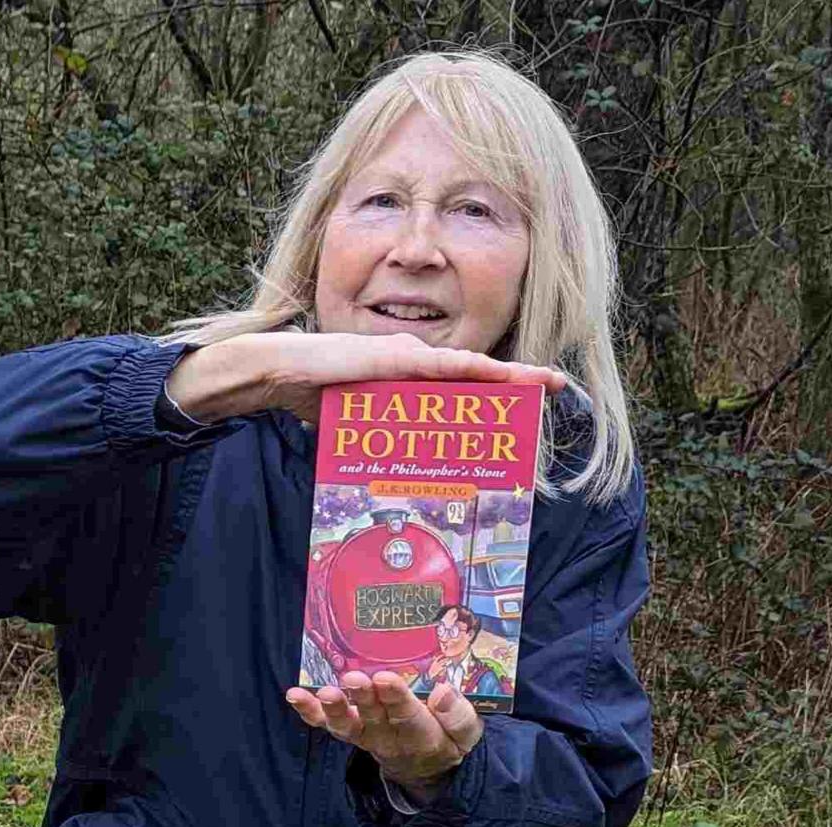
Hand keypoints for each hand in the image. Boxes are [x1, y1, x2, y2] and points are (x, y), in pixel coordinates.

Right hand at [165, 331, 570, 426]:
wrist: (275, 372)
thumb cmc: (307, 394)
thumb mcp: (350, 422)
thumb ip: (372, 434)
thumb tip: (379, 467)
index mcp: (405, 374)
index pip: (459, 382)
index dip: (496, 387)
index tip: (530, 395)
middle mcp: (412, 358)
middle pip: (474, 373)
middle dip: (516, 380)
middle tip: (556, 386)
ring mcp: (405, 355)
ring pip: (468, 367)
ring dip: (508, 375)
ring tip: (544, 382)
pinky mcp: (393, 357)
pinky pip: (442, 365)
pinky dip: (471, 370)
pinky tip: (498, 374)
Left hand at [284, 670, 483, 792]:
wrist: (426, 765)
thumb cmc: (448, 738)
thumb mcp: (466, 734)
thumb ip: (459, 717)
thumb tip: (443, 692)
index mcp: (423, 735)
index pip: (409, 716)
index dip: (397, 698)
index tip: (386, 679)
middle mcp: (389, 737)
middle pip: (374, 718)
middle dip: (363, 698)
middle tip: (353, 679)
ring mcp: (365, 735)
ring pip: (347, 725)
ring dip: (333, 708)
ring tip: (323, 693)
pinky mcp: (350, 732)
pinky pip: (328, 725)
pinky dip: (310, 713)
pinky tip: (295, 696)